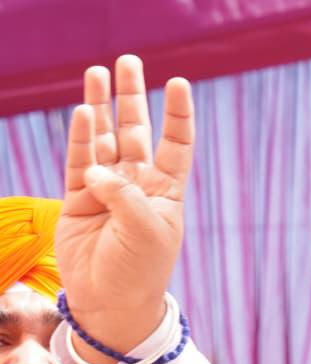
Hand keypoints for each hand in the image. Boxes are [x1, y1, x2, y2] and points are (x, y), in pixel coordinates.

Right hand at [56, 55, 193, 363]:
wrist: (110, 302)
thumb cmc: (139, 270)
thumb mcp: (146, 231)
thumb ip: (127, 196)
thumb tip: (99, 170)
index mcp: (166, 190)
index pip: (176, 143)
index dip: (179, 114)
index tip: (180, 82)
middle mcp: (137, 183)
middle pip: (137, 130)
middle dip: (134, 96)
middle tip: (130, 60)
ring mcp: (106, 188)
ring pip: (105, 138)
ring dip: (102, 105)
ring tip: (99, 71)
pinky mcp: (77, 198)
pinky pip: (79, 160)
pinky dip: (81, 137)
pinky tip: (84, 112)